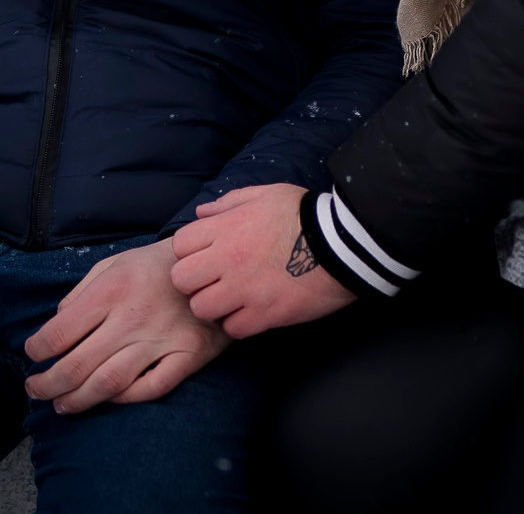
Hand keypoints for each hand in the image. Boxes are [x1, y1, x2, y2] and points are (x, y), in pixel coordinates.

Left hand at [22, 240, 227, 414]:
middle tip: (36, 390)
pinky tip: (108, 398)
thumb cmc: (156, 265)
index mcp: (112, 289)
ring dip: (78, 400)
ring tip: (61, 405)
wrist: (215, 265)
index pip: (60, 332)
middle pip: (78, 365)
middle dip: (48, 385)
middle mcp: (133, 317)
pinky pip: (151, 388)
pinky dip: (124, 399)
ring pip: (109, 383)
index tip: (32, 355)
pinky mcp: (187, 355)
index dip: (37, 350)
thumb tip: (56, 325)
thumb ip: (82, 293)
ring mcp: (162, 339)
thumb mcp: (115, 264)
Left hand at [170, 183, 355, 338]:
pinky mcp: (264, 314)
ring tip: (231, 299)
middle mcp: (229, 259)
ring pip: (202, 308)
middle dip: (193, 282)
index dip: (189, 253)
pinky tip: (252, 312)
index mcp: (227, 227)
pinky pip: (233, 329)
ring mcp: (245, 289)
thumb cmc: (304, 214)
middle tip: (213, 280)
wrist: (343, 244)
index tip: (205, 256)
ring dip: (213, 306)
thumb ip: (229, 203)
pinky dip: (239, 324)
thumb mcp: (266, 194)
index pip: (179, 246)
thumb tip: (202, 213)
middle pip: (182, 280)